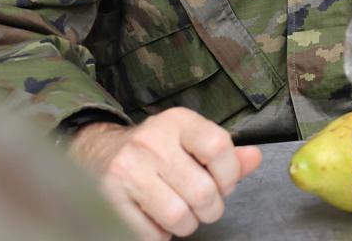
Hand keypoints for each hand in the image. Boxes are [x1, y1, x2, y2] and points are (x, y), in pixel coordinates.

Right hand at [68, 107, 262, 239]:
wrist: (96, 154)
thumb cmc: (155, 151)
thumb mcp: (190, 141)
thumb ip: (226, 154)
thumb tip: (255, 158)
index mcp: (178, 122)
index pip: (219, 147)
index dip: (230, 175)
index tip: (225, 185)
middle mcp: (151, 142)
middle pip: (203, 191)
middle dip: (211, 209)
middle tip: (203, 207)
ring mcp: (127, 171)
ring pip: (178, 216)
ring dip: (186, 225)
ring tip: (180, 214)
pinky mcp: (109, 199)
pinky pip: (150, 233)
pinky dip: (160, 235)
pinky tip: (155, 219)